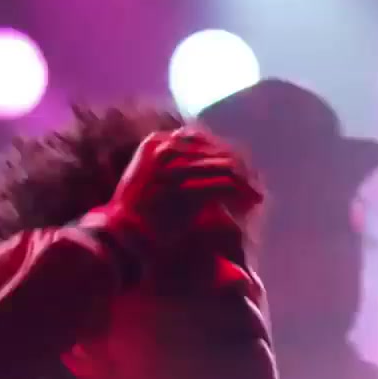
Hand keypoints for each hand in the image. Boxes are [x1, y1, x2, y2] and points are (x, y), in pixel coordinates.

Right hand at [91, 125, 260, 250]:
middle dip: (239, 169)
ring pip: (224, 168)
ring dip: (244, 183)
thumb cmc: (138, 215)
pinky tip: (250, 206)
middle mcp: (165, 148)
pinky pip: (224, 187)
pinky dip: (240, 196)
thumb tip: (208, 167)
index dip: (224, 156)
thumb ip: (179, 169)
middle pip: (217, 151)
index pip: (202, 140)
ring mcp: (175, 167)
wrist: (120, 238)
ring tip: (256, 198)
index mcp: (156, 142)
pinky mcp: (186, 189)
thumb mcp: (155, 181)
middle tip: (255, 186)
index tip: (241, 172)